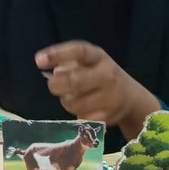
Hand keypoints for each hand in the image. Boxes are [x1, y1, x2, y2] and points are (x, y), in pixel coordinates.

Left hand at [35, 41, 159, 139]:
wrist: (130, 98)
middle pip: (75, 81)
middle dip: (57, 85)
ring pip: (74, 103)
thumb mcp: (90, 63)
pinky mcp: (108, 116)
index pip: (78, 51)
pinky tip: (84, 109)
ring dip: (66, 101)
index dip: (57, 55)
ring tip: (72, 97)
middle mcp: (107, 75)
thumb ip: (70, 64)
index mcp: (99, 57)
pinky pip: (82, 117)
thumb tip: (54, 74)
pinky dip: (77, 114)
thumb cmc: (102, 76)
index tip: (38, 61)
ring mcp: (109, 98)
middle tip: (52, 85)